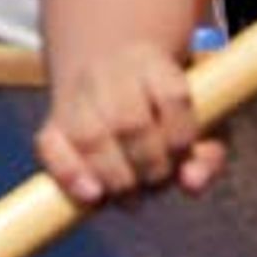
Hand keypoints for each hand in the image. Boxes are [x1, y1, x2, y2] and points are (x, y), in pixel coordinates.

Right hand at [36, 39, 223, 206]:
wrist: (106, 58)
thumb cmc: (165, 104)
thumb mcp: (198, 115)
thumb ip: (207, 152)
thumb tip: (191, 185)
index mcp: (152, 62)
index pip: (172, 96)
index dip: (182, 135)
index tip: (185, 153)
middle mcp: (109, 73)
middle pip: (129, 121)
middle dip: (150, 164)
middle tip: (156, 182)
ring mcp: (76, 95)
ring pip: (89, 136)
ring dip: (115, 177)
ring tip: (130, 197)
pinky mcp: (53, 121)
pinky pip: (50, 146)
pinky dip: (68, 174)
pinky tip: (92, 195)